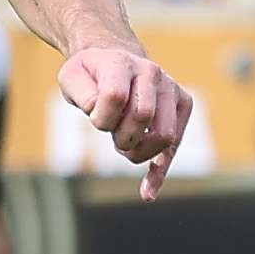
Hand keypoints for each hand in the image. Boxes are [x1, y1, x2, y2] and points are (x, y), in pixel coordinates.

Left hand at [57, 44, 190, 197]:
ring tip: (122, 145)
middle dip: (121, 137)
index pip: (115, 97)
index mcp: (123, 63)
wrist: (115, 59)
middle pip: (143, 118)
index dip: (100, 117)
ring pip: (165, 136)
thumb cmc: (89, 75)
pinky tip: (146, 194)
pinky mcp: (183, 106)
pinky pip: (176, 145)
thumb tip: (97, 109)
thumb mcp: (71, 77)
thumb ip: (81, 93)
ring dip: (138, 152)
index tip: (93, 119)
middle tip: (111, 136)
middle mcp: (153, 74)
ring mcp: (173, 89)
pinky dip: (159, 172)